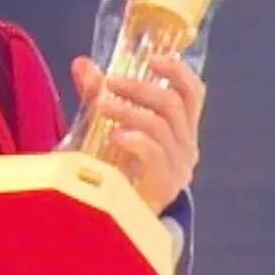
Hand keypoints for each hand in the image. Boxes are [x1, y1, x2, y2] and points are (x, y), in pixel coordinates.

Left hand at [70, 54, 204, 214]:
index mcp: (180, 128)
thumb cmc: (116, 167)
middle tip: (109, 82)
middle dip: (139, 87)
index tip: (152, 58)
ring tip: (100, 106)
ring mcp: (178, 168)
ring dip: (129, 110)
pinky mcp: (164, 187)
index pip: (193, 93)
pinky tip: (114, 136)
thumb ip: (97, 94)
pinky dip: (135, 140)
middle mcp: (186, 146)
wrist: (118, 216)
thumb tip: (81, 63)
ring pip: (161, 126)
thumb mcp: (107, 125)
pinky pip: (155, 155)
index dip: (178, 71)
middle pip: (173, 104)